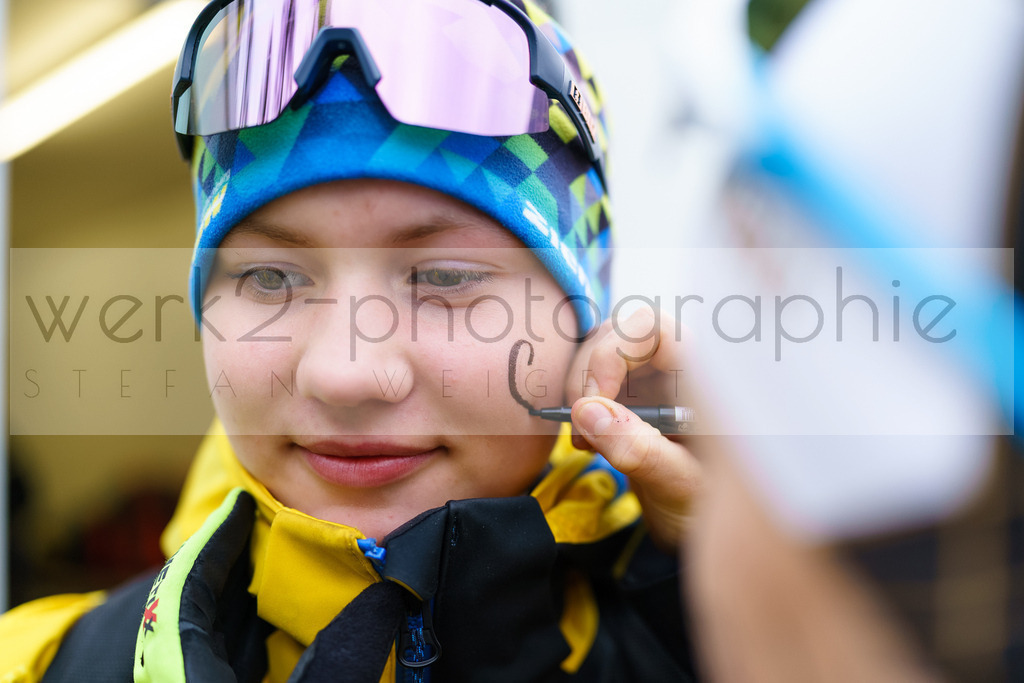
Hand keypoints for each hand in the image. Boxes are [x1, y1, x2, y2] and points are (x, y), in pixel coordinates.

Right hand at [564, 308, 701, 550]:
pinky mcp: (631, 393)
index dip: (614, 351)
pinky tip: (587, 441)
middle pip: (618, 333)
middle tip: (581, 427)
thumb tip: (586, 412)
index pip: (652, 327)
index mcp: (706, 373)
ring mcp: (652, 376)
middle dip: (588, 374)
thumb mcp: (682, 485)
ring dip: (579, 390)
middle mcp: (678, 364)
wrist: (704, 527)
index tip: (595, 399)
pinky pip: (593, 377)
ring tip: (585, 442)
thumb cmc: (711, 505)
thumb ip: (640, 450)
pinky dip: (579, 404)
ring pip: (599, 351)